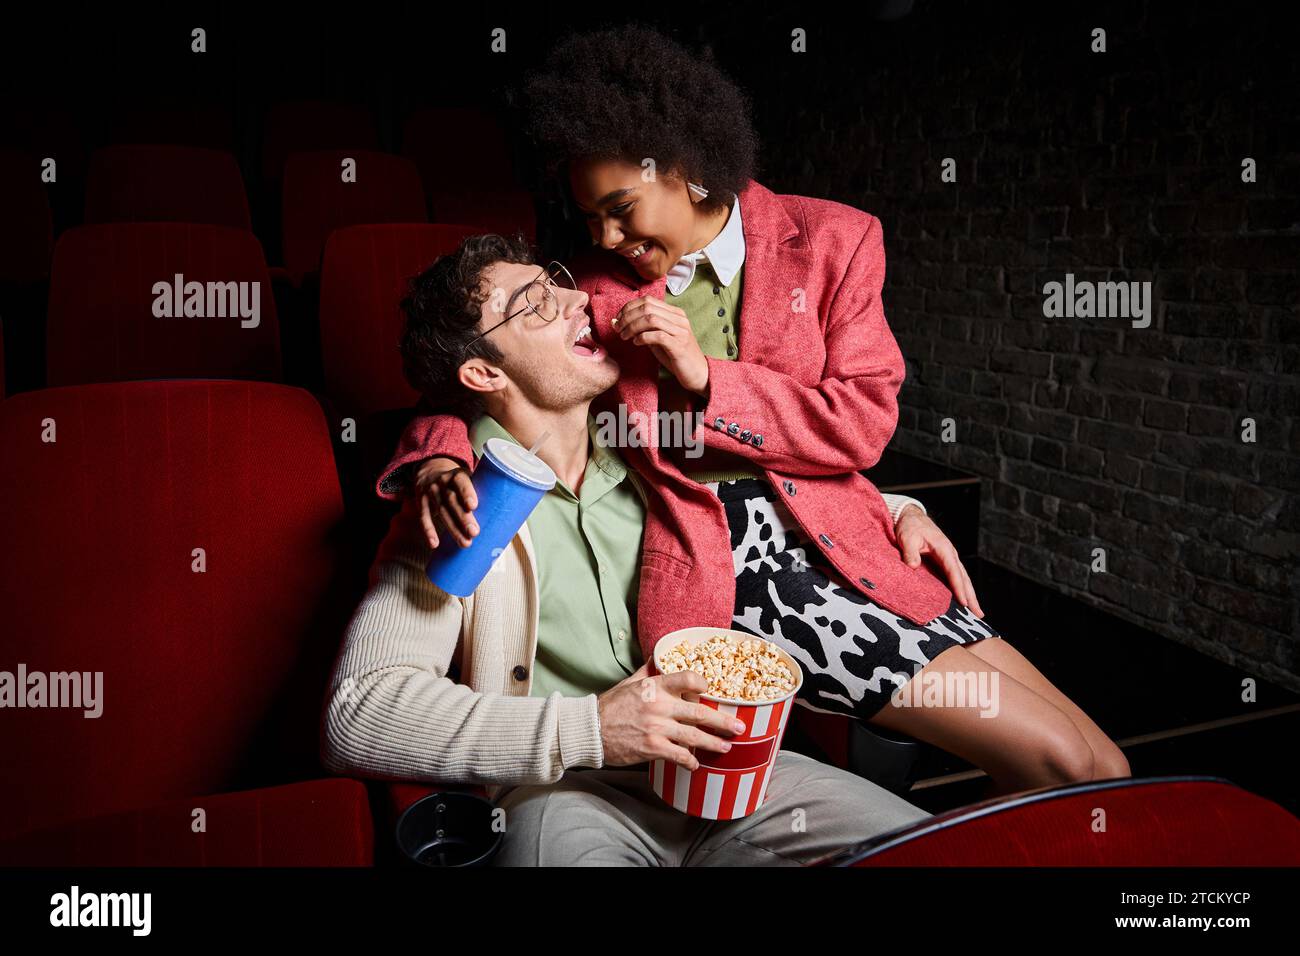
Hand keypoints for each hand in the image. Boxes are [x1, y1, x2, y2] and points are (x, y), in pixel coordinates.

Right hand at [411, 457, 478, 549]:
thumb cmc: (457, 481)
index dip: (467, 493)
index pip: (461, 482)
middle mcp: (443, 482)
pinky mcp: (420, 502)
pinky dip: (428, 531)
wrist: (430, 471)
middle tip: (474, 533)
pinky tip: (434, 544)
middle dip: (463, 518)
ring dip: (452, 529)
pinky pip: (423, 517)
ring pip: (441, 511)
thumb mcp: (466, 477)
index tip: (473, 506)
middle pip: (452, 500)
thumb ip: (480, 488)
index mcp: (457, 475)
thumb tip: (503, 511)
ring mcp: (431, 492)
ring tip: (465, 543)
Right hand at [596, 663, 745, 769]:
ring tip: (726, 747)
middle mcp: (660, 707)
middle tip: (739, 728)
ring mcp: (657, 728)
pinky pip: (679, 755)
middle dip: (723, 721)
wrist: (591, 730)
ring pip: (694, 736)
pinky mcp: (653, 748)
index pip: (688, 679)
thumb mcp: (629, 683)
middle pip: (700, 712)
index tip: (710, 690)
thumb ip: (647, 672)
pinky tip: (696, 764)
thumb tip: (657, 656)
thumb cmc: (610, 706)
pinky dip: (690, 761)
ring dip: (714, 743)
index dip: (703, 684)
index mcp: (655, 687)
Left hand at [613, 296, 709, 394]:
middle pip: (647, 307)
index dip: (629, 307)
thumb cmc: (676, 356)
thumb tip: (620, 322)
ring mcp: (680, 331)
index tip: (618, 318)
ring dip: (632, 327)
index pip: (648, 300)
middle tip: (618, 329)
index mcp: (675, 313)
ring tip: (624, 336)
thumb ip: (644, 329)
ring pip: (651, 319)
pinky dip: (643, 337)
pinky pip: (657, 336)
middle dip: (628, 317)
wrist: (698, 373)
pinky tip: (636, 343)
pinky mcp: (679, 346)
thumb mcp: (659, 338)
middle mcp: (679, 319)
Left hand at [895, 505, 984, 617]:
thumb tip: (913, 566)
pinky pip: (955, 578)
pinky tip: (962, 602)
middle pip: (964, 579)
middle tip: (979, 615)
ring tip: (976, 613)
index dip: (959, 588)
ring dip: (970, 596)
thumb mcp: (907, 537)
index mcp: (944, 549)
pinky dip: (961, 590)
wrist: (911, 517)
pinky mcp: (944, 562)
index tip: (964, 603)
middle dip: (972, 597)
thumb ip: (910, 552)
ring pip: (963, 579)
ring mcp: (949, 559)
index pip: (954, 571)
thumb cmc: (910, 527)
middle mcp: (950, 555)